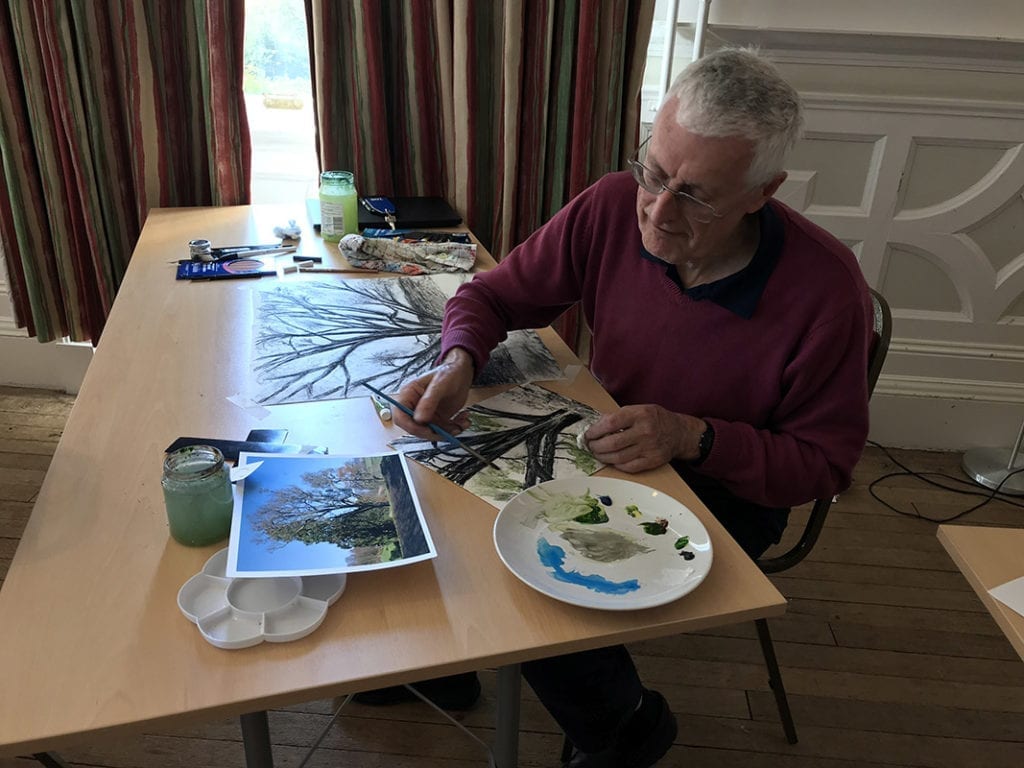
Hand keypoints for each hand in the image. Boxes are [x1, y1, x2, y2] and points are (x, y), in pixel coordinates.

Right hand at [393, 348, 474, 439]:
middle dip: (433, 432)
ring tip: (461, 424)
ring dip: (447, 432)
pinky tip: (463, 420)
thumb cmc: (449, 372)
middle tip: (448, 431)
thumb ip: (429, 401)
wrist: (462, 373)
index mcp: (409, 395)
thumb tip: (419, 419)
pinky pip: (442, 431)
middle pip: (415, 428)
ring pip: (431, 432)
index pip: (400, 417)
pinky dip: (454, 429)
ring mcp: (426, 414)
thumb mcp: (440, 384)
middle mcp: (415, 406)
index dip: (411, 427)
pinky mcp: (437, 419)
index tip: (427, 430)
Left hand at [584, 405, 705, 472]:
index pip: (610, 423)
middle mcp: (645, 431)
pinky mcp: (652, 460)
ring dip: (603, 457)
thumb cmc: (655, 419)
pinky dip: (617, 465)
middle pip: (612, 443)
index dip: (595, 431)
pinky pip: (629, 466)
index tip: (588, 435)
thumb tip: (596, 425)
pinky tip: (612, 460)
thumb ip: (618, 416)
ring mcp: (649, 447)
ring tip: (598, 453)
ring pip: (618, 457)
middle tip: (590, 446)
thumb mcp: (638, 409)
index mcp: (639, 414)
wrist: (679, 432)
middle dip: (596, 446)